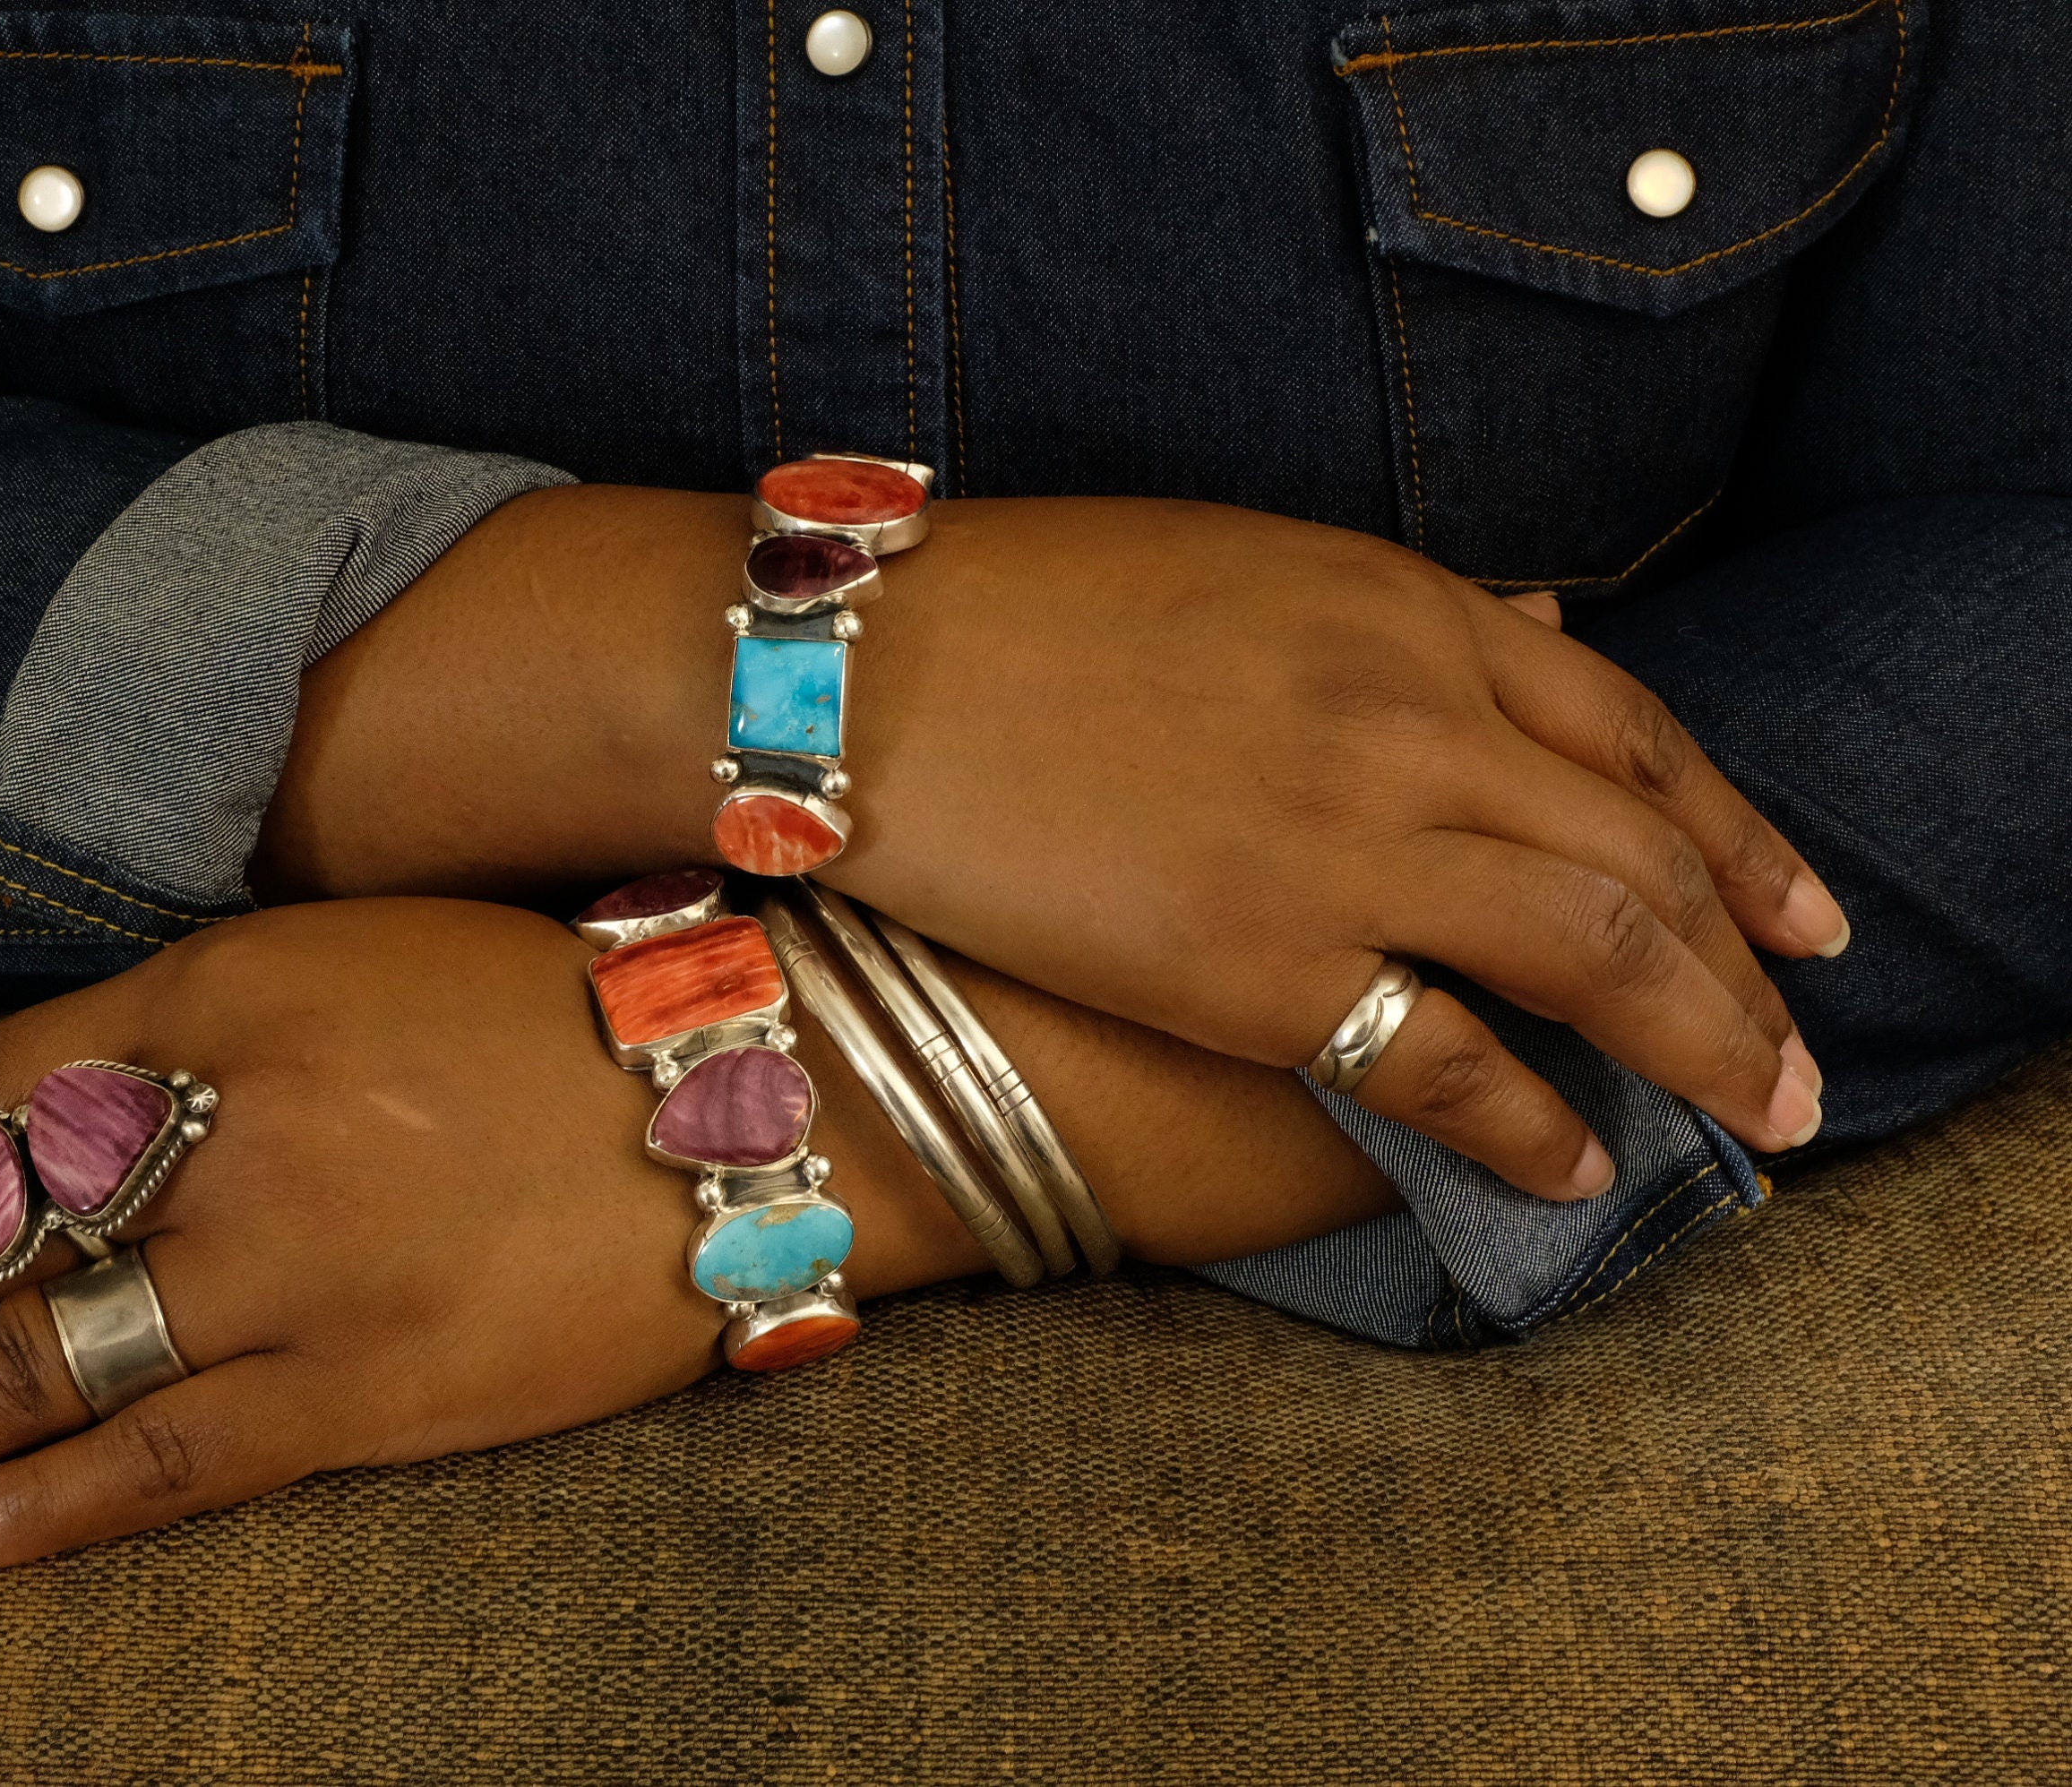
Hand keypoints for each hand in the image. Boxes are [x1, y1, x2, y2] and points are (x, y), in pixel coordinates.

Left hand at [0, 898, 1391, 1568]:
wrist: (775, 1081)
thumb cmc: (558, 998)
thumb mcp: (345, 952)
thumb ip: (158, 1009)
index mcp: (235, 986)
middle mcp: (248, 1118)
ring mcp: (313, 1264)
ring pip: (46, 1361)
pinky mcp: (387, 1387)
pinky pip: (177, 1462)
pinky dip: (42, 1510)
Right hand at [266, 488, 1844, 1199]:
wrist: (849, 674)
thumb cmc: (1014, 610)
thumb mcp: (1234, 564)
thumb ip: (1389, 616)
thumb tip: (1525, 627)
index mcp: (1400, 605)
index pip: (1635, 727)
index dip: (1739, 825)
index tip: (1798, 903)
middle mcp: (1410, 712)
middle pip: (1651, 849)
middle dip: (1756, 959)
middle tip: (1805, 1044)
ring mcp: (1346, 839)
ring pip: (1600, 953)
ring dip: (1702, 1046)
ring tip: (1754, 1119)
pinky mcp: (1263, 964)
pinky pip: (1450, 1065)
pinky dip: (1532, 1124)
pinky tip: (1573, 1170)